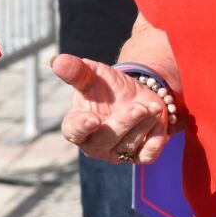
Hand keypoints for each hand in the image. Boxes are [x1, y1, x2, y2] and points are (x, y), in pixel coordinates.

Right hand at [53, 53, 171, 163]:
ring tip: (154, 105)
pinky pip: (148, 154)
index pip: (74, 131)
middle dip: (124, 122)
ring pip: (130, 145)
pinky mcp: (138, 156)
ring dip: (144, 124)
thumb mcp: (92, 74)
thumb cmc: (106, 86)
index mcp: (77, 125)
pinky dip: (155, 139)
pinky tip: (159, 121)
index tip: (92, 119)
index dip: (82, 127)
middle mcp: (95, 144)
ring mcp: (117, 153)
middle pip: (106, 139)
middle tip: (139, 107)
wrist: (134, 94)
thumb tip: (56, 60)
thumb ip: (76, 71)